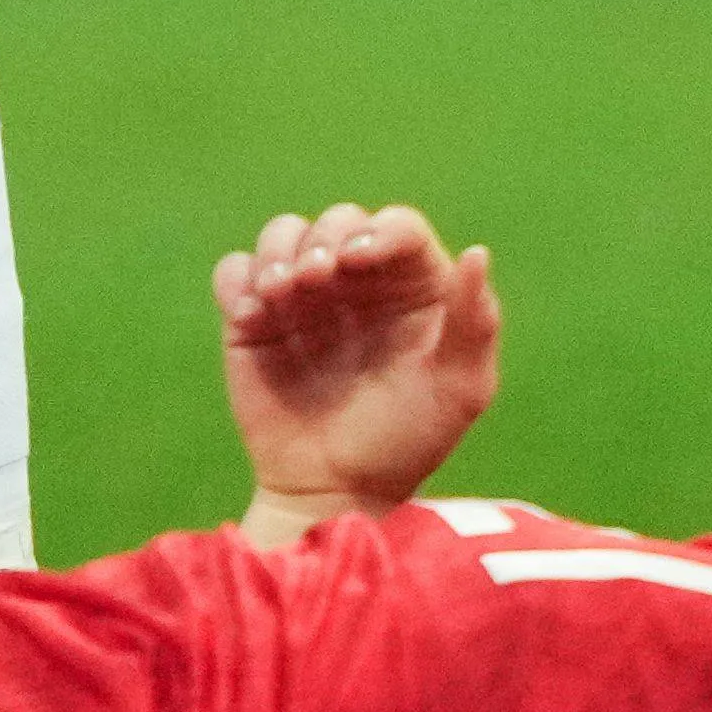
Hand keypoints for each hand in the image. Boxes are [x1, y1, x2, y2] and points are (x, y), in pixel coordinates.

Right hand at [211, 202, 498, 516]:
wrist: (334, 491)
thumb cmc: (407, 443)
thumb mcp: (458, 389)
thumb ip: (475, 322)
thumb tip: (477, 251)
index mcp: (412, 285)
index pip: (399, 227)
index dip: (379, 231)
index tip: (359, 260)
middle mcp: (358, 281)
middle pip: (338, 220)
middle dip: (325, 239)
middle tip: (316, 280)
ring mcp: (303, 296)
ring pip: (284, 233)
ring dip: (280, 251)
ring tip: (281, 292)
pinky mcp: (253, 319)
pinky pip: (234, 272)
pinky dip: (238, 280)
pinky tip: (251, 313)